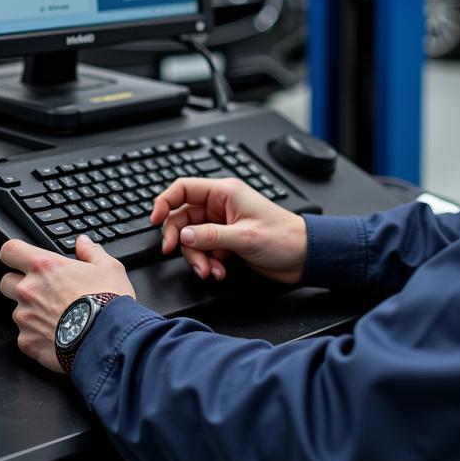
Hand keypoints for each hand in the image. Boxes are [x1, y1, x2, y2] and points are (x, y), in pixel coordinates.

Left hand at [0, 235, 135, 372]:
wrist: (106, 340)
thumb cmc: (108, 303)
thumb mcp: (109, 267)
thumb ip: (91, 252)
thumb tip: (82, 242)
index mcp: (45, 266)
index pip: (10, 251)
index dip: (14, 254)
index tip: (22, 259)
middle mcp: (28, 290)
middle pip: (6, 282)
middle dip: (19, 284)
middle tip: (43, 290)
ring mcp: (24, 318)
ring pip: (17, 311)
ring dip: (30, 312)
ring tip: (56, 317)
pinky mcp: (26, 342)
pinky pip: (24, 336)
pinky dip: (36, 335)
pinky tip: (57, 335)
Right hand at [151, 176, 307, 284]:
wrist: (304, 256)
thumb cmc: (283, 237)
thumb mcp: (244, 237)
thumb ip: (210, 236)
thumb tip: (183, 236)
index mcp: (225, 193)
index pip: (184, 188)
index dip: (165, 202)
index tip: (154, 220)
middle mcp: (221, 205)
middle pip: (184, 217)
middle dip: (180, 239)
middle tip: (175, 252)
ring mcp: (223, 224)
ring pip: (193, 238)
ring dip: (197, 256)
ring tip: (209, 271)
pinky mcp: (227, 242)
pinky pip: (205, 250)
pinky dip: (208, 263)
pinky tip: (219, 272)